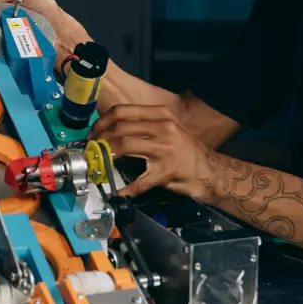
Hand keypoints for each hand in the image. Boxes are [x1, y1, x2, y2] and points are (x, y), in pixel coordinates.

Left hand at [91, 105, 216, 202]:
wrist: (210, 171)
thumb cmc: (185, 150)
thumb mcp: (167, 128)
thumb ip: (144, 125)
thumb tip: (111, 130)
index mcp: (161, 114)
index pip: (123, 111)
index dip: (102, 121)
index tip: (93, 133)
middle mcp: (163, 127)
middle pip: (120, 127)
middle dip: (100, 138)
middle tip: (92, 149)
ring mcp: (165, 149)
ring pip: (125, 145)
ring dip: (106, 155)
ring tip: (99, 163)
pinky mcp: (166, 171)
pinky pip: (140, 180)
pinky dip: (126, 188)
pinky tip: (119, 192)